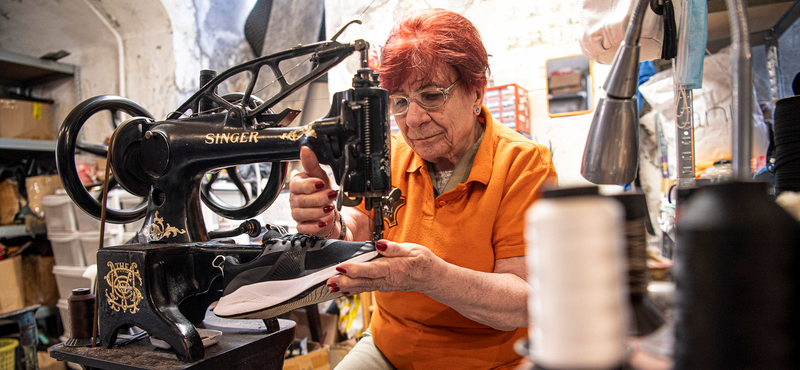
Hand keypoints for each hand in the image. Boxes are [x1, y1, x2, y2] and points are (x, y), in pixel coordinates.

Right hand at [289, 147, 337, 235]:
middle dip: (319, 198)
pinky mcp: (301, 226)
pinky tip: (322, 222)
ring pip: (302, 214)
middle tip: (331, 195)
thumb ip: (312, 164)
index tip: (321, 183)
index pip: (296, 185)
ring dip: (318, 211)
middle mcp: (294, 200)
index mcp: (297, 185)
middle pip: (301, 201)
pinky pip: (303, 228)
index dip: (309, 185)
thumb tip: (305, 149)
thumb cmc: (322, 192)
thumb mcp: (320, 176)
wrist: (329, 211)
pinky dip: (314, 226)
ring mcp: (296, 214)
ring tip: (329, 208)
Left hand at [325, 240, 442, 294]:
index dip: (356, 269)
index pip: (372, 269)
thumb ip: (394, 247)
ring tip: (331, 287)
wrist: (431, 277)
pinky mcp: (383, 287)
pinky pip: (366, 289)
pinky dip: (353, 290)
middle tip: (329, 281)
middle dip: (345, 281)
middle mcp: (388, 279)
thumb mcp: (412, 249)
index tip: (342, 267)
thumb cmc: (422, 261)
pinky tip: (342, 291)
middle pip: (363, 281)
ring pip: (362, 287)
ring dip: (346, 287)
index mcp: (394, 268)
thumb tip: (379, 244)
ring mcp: (385, 285)